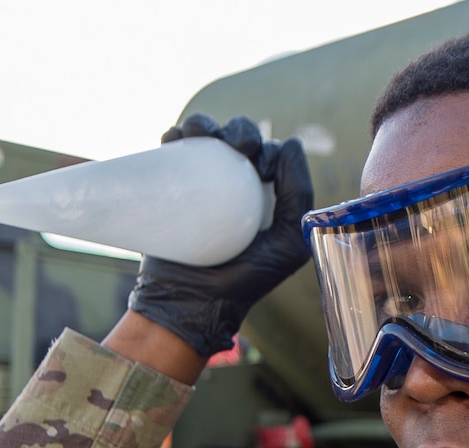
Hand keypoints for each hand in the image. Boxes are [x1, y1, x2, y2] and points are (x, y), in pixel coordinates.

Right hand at [126, 114, 313, 359]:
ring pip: (205, 138)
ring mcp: (200, 186)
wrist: (191, 303)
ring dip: (204, 123)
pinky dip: (174, 135)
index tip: (259, 165)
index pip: (270, 155)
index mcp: (264, 196)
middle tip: (236, 146)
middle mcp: (233, 187)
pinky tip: (175, 137)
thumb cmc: (246, 280)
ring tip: (200, 133)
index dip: (267, 149)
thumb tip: (290, 143)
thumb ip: (299, 197)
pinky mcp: (169, 189)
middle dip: (239, 130)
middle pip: (238, 140)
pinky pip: (171, 153)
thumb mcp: (288, 242)